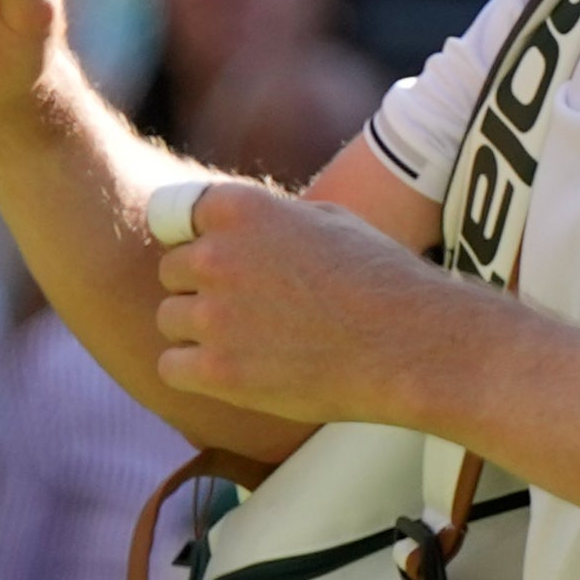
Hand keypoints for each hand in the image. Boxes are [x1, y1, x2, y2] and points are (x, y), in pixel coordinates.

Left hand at [151, 182, 467, 427]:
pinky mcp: (217, 370)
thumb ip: (269, 220)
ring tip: (250, 342)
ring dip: (198, 331)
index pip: (177, 216)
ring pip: (169, 319)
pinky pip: (171, 366)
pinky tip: (235, 371)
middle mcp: (217, 255)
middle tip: (249, 310)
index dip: (200, 240)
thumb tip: (238, 227)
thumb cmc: (380, 279)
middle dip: (201, 288)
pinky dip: (196, 372)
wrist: (409, 345)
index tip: (226, 262)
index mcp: (241, 208)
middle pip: (172, 272)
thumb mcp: (326, 220)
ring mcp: (214, 315)